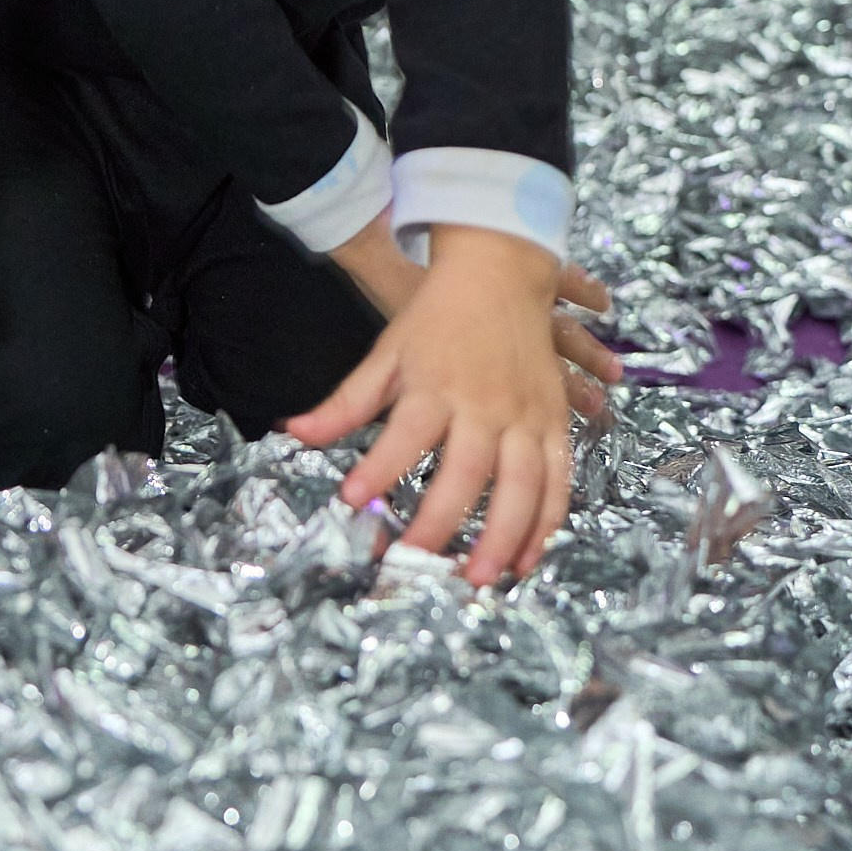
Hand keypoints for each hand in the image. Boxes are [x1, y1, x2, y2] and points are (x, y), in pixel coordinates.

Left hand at [289, 223, 577, 583]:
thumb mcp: (385, 353)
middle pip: (466, 473)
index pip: (404, 436)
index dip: (379, 469)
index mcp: (435, 385)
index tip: (353, 501)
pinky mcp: (555, 421)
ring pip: (522, 486)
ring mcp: (525, 415)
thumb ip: (345, 402)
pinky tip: (530, 555)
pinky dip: (548, 520)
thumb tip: (293, 433)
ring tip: (481, 579)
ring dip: (504, 537)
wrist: (500, 271)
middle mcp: (483, 404)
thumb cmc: (436, 317)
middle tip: (417, 563)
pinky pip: (558, 479)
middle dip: (442, 524)